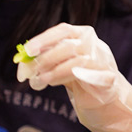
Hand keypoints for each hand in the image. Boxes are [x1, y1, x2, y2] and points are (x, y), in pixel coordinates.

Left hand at [17, 23, 131, 131]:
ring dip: (53, 73)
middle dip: (45, 60)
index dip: (44, 39)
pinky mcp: (108, 79)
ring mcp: (103, 61)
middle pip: (68, 46)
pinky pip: (87, 78)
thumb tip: (23, 59)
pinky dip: (67, 79)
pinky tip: (52, 83)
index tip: (28, 50)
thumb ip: (47, 58)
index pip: (63, 30)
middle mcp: (95, 45)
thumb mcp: (62, 63)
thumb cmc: (79, 79)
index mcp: (83, 35)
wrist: (106, 101)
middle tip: (30, 72)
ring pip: (76, 62)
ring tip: (38, 82)